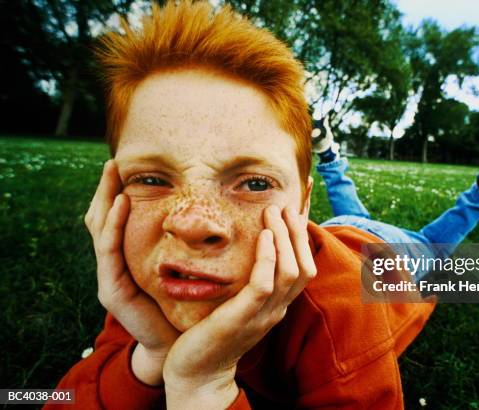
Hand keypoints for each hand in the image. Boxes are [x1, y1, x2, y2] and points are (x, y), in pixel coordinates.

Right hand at [84, 160, 179, 384]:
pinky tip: (122, 204)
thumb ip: (181, 243)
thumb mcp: (180, 267)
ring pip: (100, 229)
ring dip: (106, 199)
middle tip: (114, 162)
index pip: (117, 219)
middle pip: (102, 219)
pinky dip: (114, 225)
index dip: (118, 192)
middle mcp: (114, 264)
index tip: (127, 166)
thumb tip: (205, 212)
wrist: (176, 344)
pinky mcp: (112, 290)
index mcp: (128, 258)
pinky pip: (109, 251)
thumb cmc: (182, 305)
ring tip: (113, 173)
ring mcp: (109, 276)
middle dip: (106, 189)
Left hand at [162, 205, 316, 408]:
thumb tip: (253, 253)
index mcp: (278, 306)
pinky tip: (262, 236)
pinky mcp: (242, 318)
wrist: (196, 373)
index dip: (302, 240)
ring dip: (283, 238)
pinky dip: (267, 257)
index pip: (304, 269)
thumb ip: (250, 284)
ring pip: (289, 271)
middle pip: (304, 267)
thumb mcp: (238, 305)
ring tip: (272, 212)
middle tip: (284, 206)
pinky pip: (264, 284)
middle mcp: (277, 310)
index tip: (294, 214)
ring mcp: (263, 315)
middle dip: (297, 233)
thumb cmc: (213, 334)